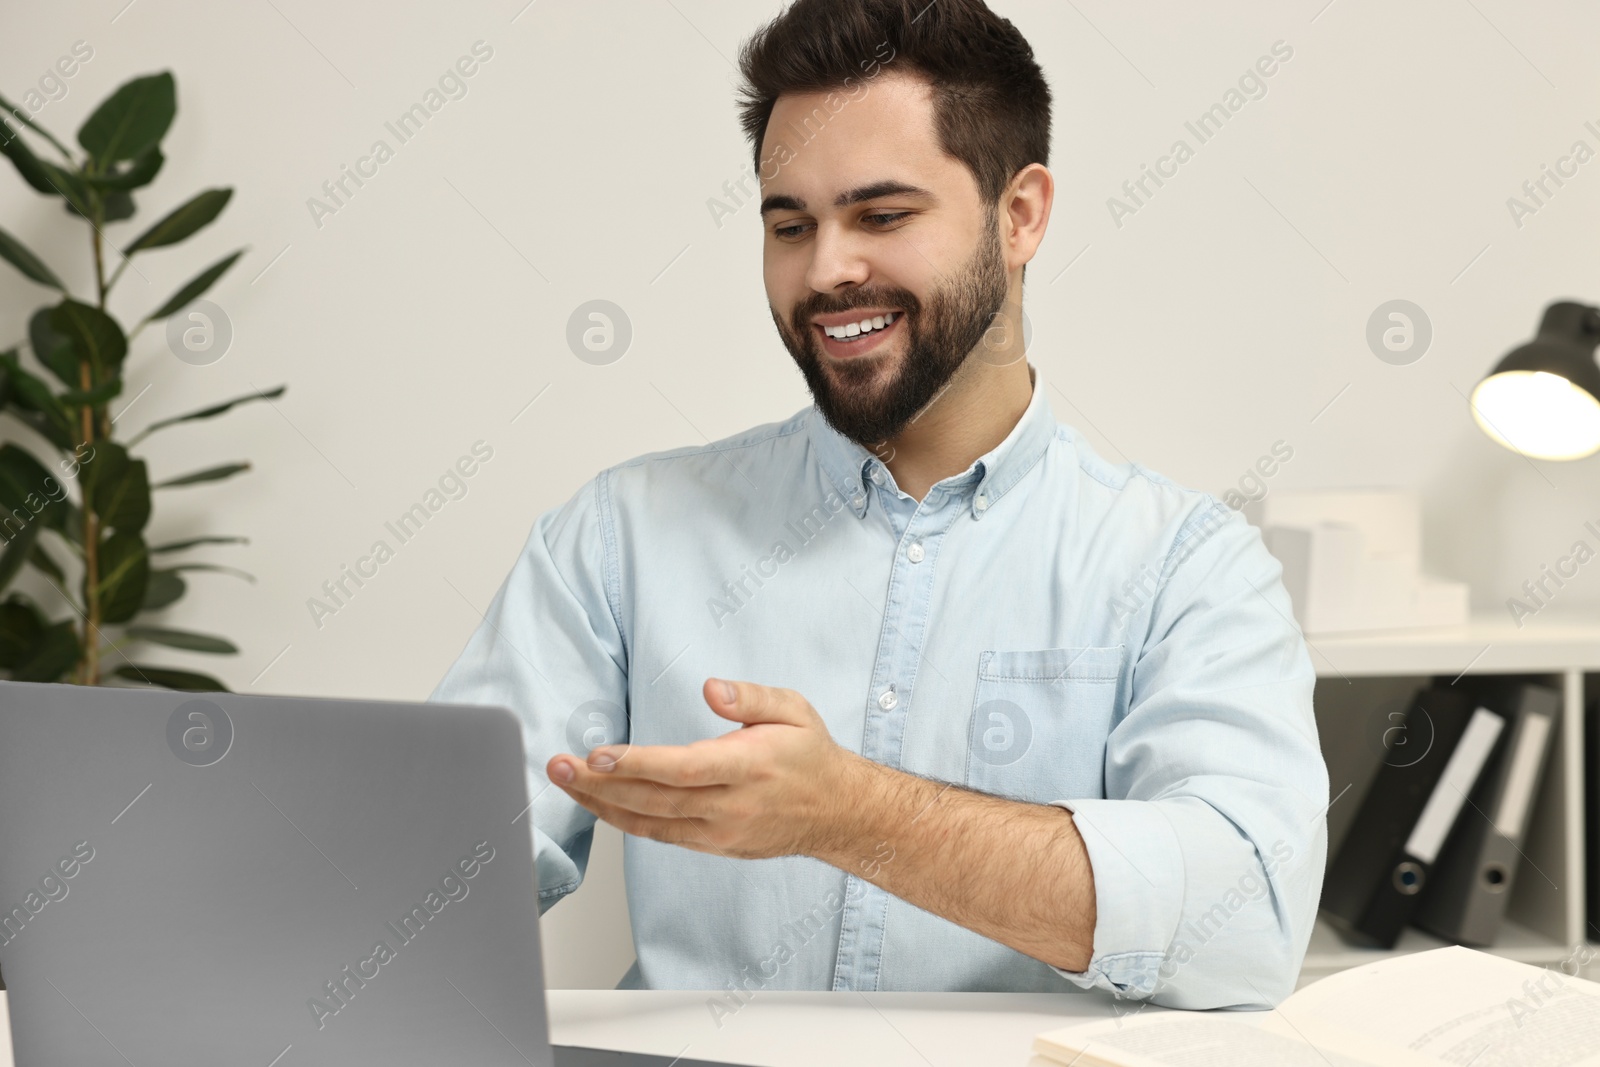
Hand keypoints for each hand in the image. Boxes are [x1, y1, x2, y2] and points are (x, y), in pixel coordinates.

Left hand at [547, 678, 863, 859]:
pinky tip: (600, 803)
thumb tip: (711, 688)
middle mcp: (730, 806)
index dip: (636, 764)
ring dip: (602, 804)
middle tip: (558, 766)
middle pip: (653, 799)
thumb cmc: (809, 756)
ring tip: (565, 783)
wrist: (836, 812)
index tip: (597, 754)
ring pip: (649, 823)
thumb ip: (751, 697)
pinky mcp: (713, 846)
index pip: (682, 768)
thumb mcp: (793, 710)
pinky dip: (625, 821)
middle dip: (599, 784)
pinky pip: (660, 835)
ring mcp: (720, 832)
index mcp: (748, 767)